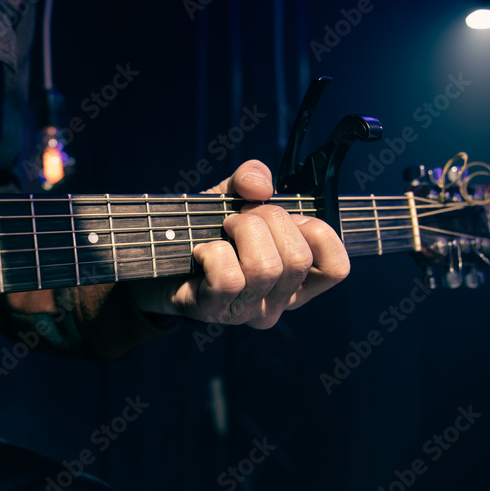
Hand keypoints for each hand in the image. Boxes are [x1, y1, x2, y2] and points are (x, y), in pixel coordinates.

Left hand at [131, 160, 349, 328]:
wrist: (153, 253)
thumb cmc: (203, 228)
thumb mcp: (232, 196)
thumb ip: (251, 179)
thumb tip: (260, 186)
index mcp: (296, 279)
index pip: (336, 268)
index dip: (318, 232)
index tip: (288, 218)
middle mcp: (277, 302)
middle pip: (297, 259)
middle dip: (268, 220)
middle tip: (240, 217)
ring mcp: (245, 311)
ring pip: (265, 268)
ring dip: (240, 231)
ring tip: (221, 230)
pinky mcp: (213, 312)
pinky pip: (229, 278)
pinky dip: (212, 252)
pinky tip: (200, 251)